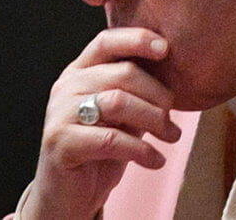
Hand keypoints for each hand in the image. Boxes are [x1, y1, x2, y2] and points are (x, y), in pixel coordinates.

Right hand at [22, 28, 180, 219]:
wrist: (65, 196)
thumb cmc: (97, 151)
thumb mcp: (120, 116)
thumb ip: (137, 93)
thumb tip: (175, 76)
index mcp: (79, 72)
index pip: (106, 42)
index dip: (136, 39)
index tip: (165, 48)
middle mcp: (66, 87)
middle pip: (121, 73)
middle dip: (158, 94)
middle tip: (173, 117)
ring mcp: (60, 113)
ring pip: (118, 102)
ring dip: (154, 119)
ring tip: (171, 136)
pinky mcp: (60, 142)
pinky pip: (111, 139)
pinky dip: (141, 150)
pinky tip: (155, 160)